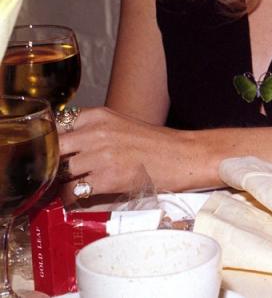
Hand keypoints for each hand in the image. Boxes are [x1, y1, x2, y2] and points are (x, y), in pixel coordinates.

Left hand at [57, 105, 174, 199]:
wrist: (181, 156)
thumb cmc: (153, 143)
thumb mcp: (119, 125)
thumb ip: (91, 130)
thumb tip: (63, 147)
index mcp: (99, 115)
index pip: (56, 125)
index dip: (49, 142)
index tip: (48, 153)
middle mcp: (97, 132)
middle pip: (53, 148)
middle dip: (49, 163)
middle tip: (53, 174)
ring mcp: (101, 155)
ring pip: (59, 172)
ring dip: (60, 182)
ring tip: (69, 186)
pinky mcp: (107, 178)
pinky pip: (71, 192)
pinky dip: (70, 198)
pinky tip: (80, 197)